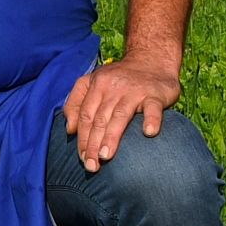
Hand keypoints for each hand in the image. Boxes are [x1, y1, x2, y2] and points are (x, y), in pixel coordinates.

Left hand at [62, 55, 180, 171]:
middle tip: (91, 166)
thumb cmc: (118, 79)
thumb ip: (76, 102)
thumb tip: (70, 129)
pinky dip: (151, 119)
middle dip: (93, 144)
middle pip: (99, 119)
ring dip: (112, 136)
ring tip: (106, 156)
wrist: (151, 60)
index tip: (82, 158)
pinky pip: (152, 108)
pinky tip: (149, 132)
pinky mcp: (155, 94)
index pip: (85, 116)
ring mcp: (134, 91)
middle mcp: (113, 88)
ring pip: (120, 116)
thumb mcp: (92, 83)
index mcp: (96, 86)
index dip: (82, 138)